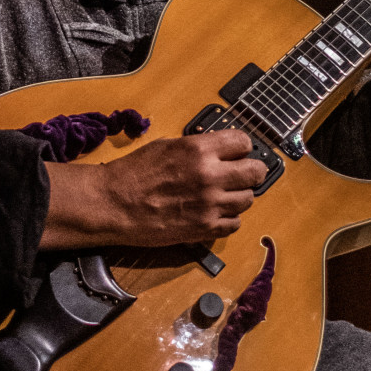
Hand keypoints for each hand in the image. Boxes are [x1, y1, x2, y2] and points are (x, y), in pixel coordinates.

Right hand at [42, 131, 266, 248]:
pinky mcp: (205, 228)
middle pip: (256, 171)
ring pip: (248, 199)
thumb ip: (197, 146)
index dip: (242, 147)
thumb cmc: (134, 173)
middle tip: (242, 173)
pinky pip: (235, 223)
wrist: (115, 204)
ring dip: (239, 196)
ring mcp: (209, 204)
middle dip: (251, 171)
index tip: (238, 152)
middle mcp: (210, 175)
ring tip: (224, 194)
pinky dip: (229, 218)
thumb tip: (218, 148)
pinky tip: (216, 212)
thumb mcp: (167, 145)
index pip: (244, 142)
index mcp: (199, 149)